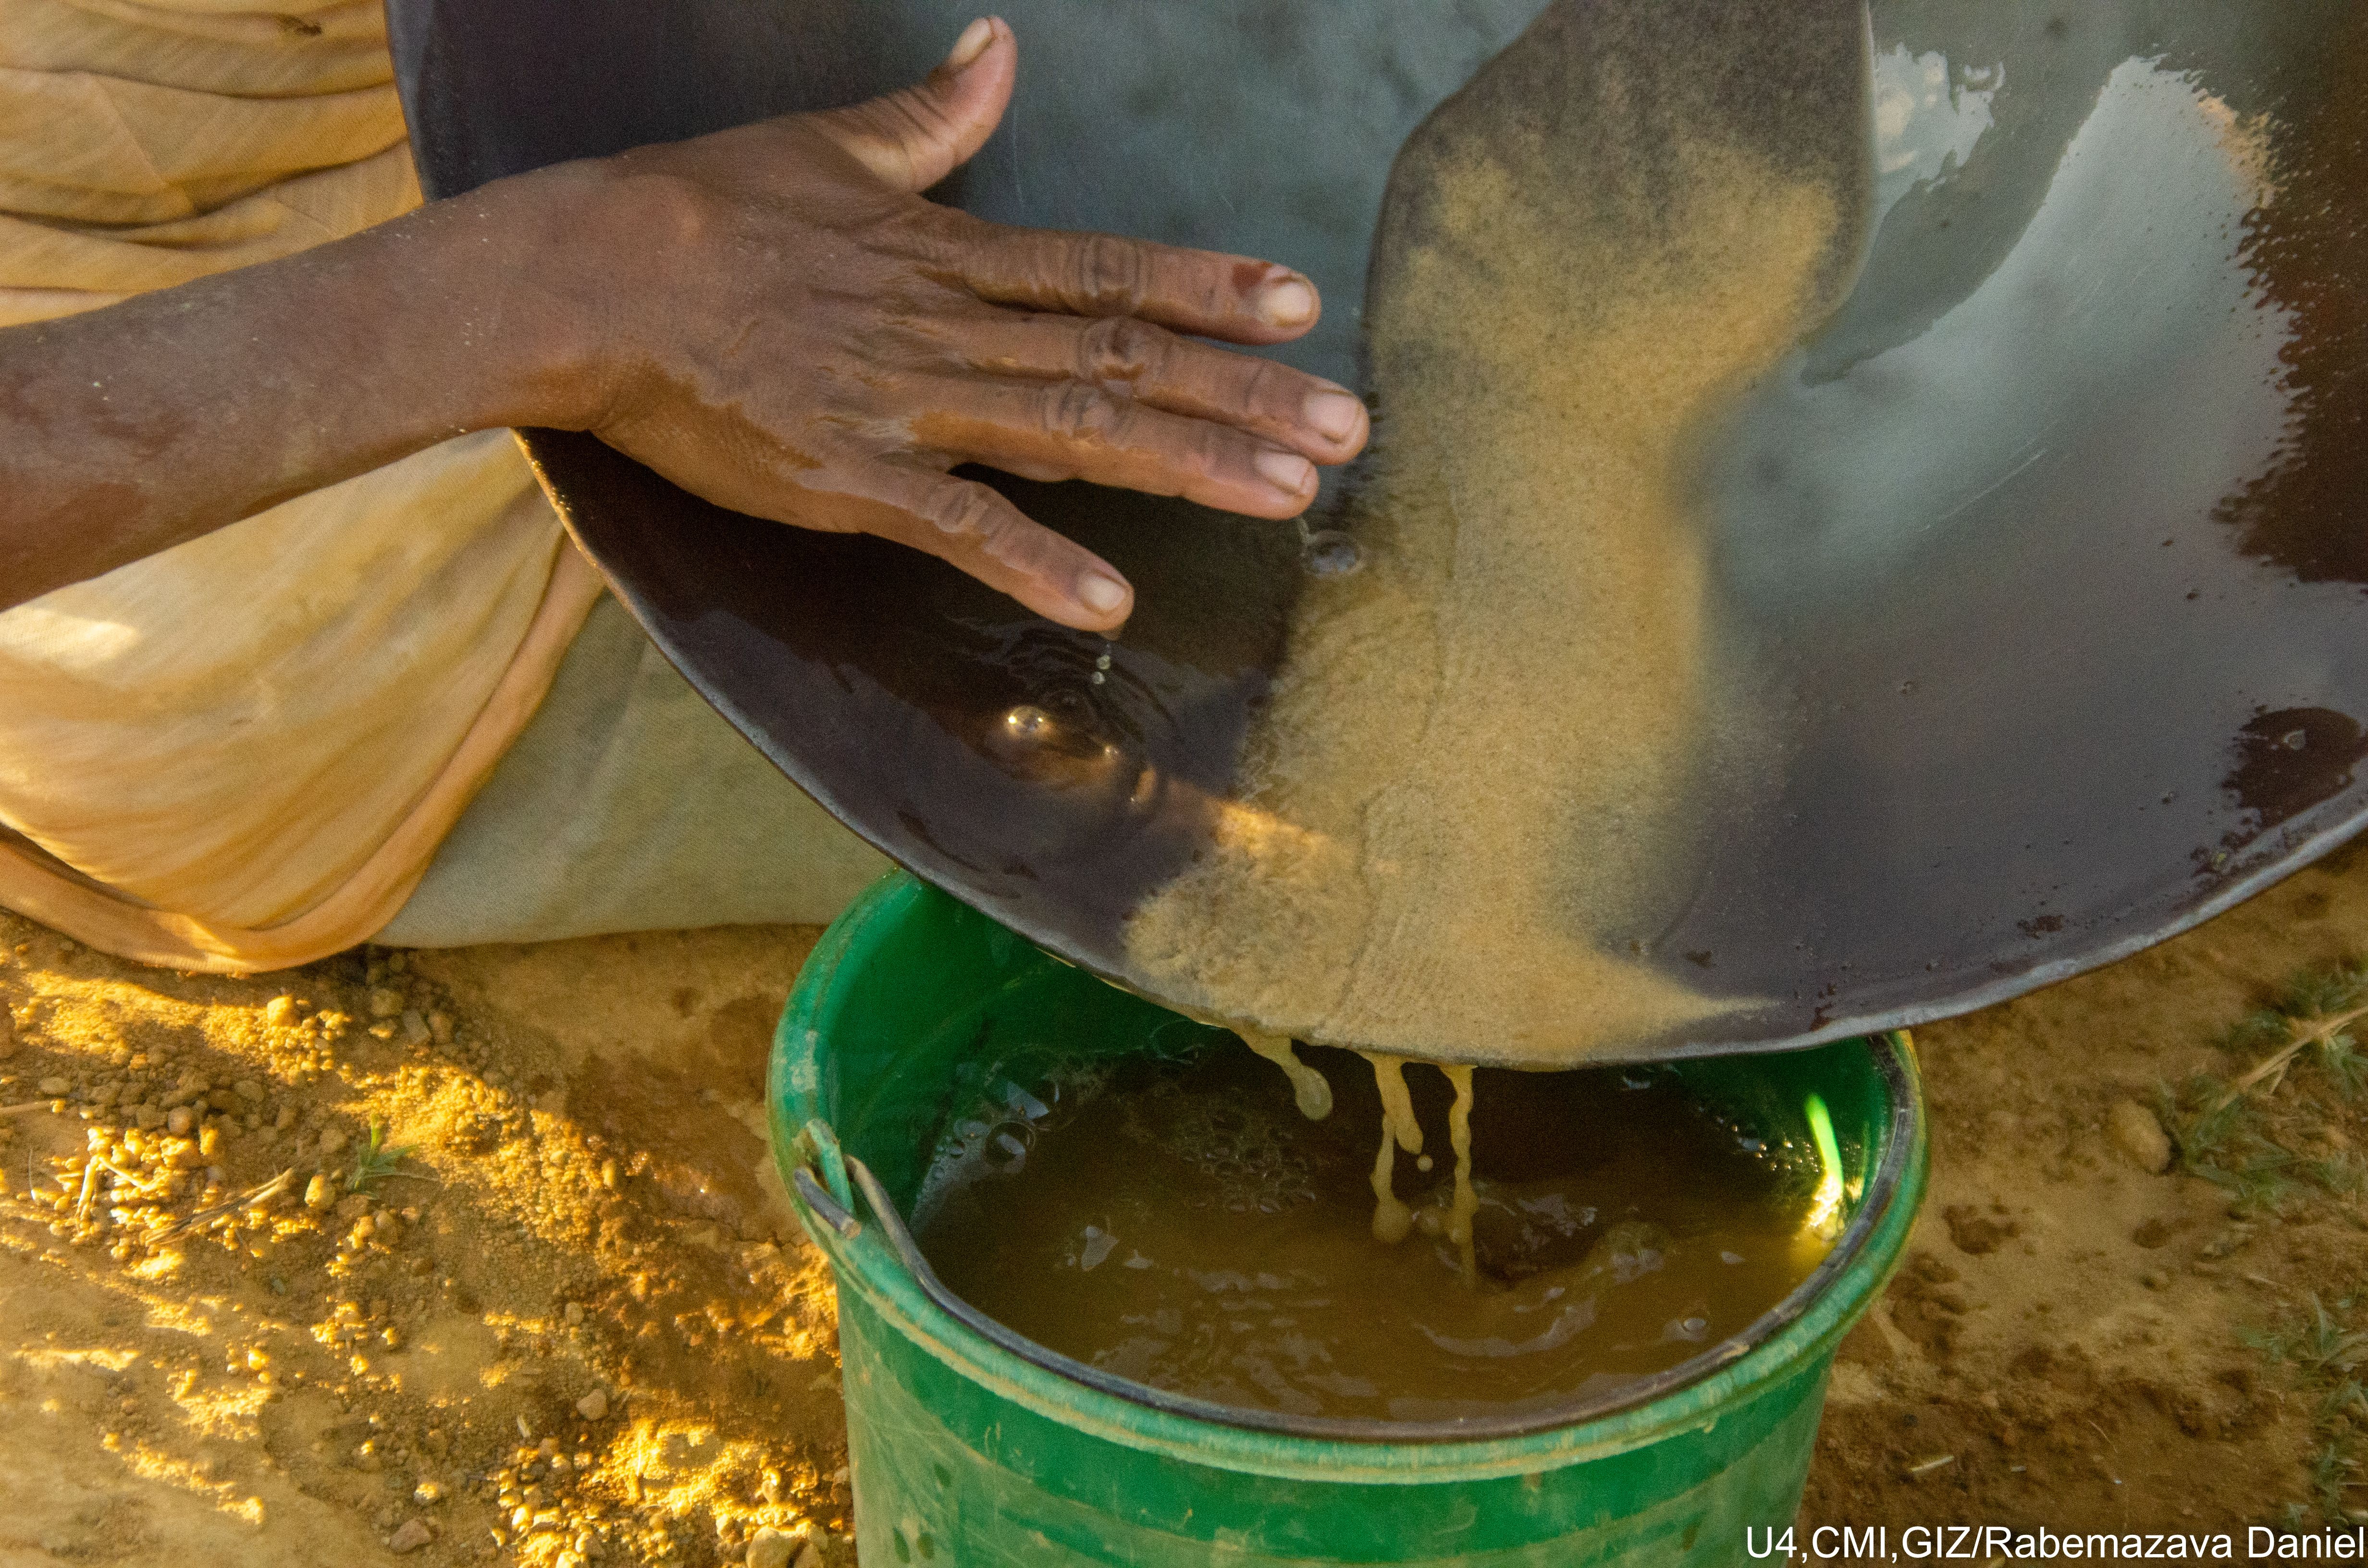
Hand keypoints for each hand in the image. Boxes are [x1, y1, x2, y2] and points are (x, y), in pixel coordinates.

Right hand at [535, 17, 1368, 630]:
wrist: (586, 277)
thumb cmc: (700, 208)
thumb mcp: (827, 144)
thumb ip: (930, 117)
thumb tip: (997, 48)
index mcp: (948, 254)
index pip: (1105, 272)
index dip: (1207, 290)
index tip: (1301, 305)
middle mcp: (949, 329)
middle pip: (1120, 360)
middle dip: (1242, 394)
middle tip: (1347, 428)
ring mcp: (902, 405)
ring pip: (1069, 433)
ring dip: (1183, 466)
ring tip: (1285, 497)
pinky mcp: (845, 477)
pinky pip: (952, 525)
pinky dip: (1030, 563)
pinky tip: (1108, 599)